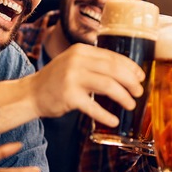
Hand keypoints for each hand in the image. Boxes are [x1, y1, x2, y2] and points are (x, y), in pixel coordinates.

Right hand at [28, 44, 145, 127]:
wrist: (30, 94)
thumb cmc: (56, 81)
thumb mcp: (74, 64)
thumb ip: (94, 64)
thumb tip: (126, 73)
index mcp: (81, 51)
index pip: (112, 57)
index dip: (130, 67)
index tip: (140, 77)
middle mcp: (76, 61)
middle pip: (113, 70)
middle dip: (130, 82)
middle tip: (139, 92)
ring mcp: (71, 78)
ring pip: (107, 85)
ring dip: (123, 96)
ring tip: (130, 105)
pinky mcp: (68, 96)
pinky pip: (93, 106)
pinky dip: (105, 115)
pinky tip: (114, 120)